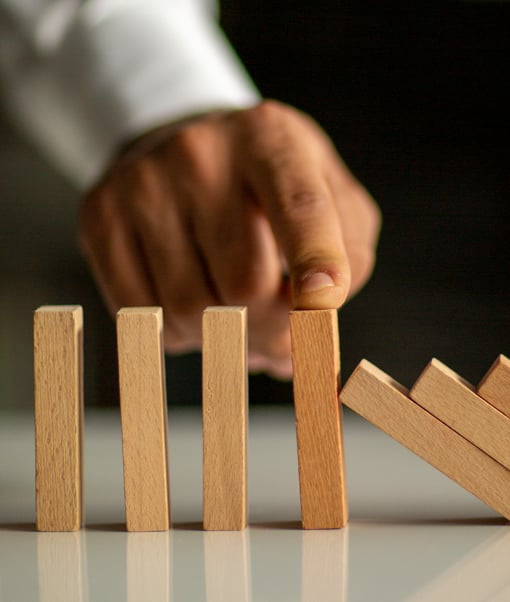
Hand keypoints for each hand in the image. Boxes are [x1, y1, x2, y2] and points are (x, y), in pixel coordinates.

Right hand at [79, 100, 380, 377]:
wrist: (184, 146)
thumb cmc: (267, 185)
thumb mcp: (327, 194)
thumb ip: (346, 256)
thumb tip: (315, 338)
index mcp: (270, 139)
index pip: (299, 208)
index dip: (315, 260)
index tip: (325, 303)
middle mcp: (200, 154)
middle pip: (244, 284)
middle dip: (271, 332)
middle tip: (281, 340)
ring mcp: (142, 184)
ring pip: (191, 309)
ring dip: (223, 339)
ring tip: (237, 318)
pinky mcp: (100, 217)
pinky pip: (142, 314)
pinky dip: (178, 333)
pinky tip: (193, 308)